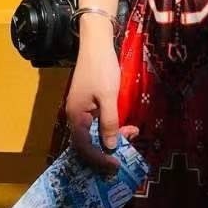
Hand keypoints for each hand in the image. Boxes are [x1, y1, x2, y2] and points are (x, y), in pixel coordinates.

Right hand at [65, 28, 139, 170]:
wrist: (96, 43)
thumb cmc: (101, 68)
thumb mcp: (109, 96)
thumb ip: (110, 122)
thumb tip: (110, 146)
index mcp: (76, 117)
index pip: (84, 148)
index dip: (99, 159)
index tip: (116, 165)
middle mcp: (76, 116)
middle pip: (89, 142)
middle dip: (109, 147)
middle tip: (131, 143)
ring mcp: (82, 110)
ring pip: (95, 133)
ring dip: (113, 136)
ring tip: (132, 132)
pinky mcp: (88, 104)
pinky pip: (98, 123)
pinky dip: (111, 126)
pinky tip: (125, 124)